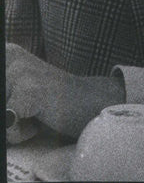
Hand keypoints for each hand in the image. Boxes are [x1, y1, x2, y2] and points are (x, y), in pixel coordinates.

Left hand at [5, 43, 124, 141]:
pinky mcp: (30, 91)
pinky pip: (8, 126)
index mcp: (5, 53)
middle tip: (23, 111)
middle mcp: (9, 56)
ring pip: (0, 113)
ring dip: (10, 125)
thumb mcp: (16, 91)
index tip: (17, 104)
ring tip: (31, 115)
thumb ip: (4, 94)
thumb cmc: (50, 102)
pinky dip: (20, 133)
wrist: (90, 102)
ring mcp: (20, 72)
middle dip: (7, 114)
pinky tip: (40, 120)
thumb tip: (2, 111)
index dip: (6, 102)